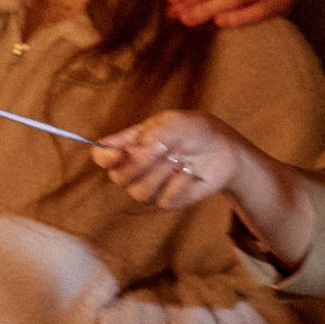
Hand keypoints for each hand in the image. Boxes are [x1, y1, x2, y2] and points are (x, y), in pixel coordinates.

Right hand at [94, 109, 243, 210]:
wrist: (222, 147)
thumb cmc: (193, 130)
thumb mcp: (172, 123)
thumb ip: (150, 135)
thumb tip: (132, 150)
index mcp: (129, 145)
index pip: (102, 157)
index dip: (105, 158)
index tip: (119, 153)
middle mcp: (134, 168)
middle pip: (118, 177)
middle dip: (140, 163)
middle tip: (162, 147)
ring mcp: (151, 186)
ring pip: (139, 192)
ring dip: (160, 174)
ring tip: (179, 158)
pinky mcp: (168, 200)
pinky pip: (164, 200)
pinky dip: (177, 184)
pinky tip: (188, 171)